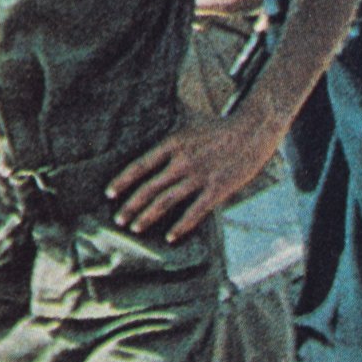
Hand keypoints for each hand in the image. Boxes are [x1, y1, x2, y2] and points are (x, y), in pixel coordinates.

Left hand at [107, 113, 279, 242]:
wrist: (252, 130)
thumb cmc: (219, 128)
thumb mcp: (188, 124)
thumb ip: (169, 139)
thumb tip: (149, 146)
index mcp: (172, 144)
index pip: (140, 165)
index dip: (122, 181)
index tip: (109, 194)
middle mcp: (182, 161)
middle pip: (149, 187)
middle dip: (130, 206)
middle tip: (118, 220)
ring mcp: (199, 176)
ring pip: (166, 201)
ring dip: (147, 217)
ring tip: (135, 228)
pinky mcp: (217, 189)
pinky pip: (194, 212)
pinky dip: (180, 226)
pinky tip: (170, 237)